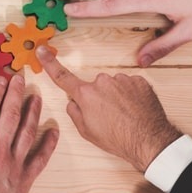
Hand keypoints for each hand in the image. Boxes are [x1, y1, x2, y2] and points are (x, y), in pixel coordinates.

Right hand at [0, 75, 58, 192]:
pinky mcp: (25, 180)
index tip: (1, 79)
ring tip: (36, 97)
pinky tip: (53, 130)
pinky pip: (40, 158)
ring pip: (27, 132)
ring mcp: (13, 165)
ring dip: (33, 112)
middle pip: (10, 115)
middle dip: (16, 94)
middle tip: (21, 78)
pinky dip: (48, 143)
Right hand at [37, 46, 180, 171]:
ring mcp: (122, 80)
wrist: (149, 141)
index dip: (50, 64)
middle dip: (98, 97)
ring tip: (125, 115)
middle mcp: (102, 82)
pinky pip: (130, 86)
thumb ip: (75, 112)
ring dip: (117, 97)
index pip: (63, 77)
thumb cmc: (117, 139)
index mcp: (86, 94)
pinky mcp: (139, 81)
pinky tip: (135, 110)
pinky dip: (131, 96)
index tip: (42, 51)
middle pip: (95, 86)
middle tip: (108, 116)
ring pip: (113, 86)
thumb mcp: (86, 131)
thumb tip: (73, 102)